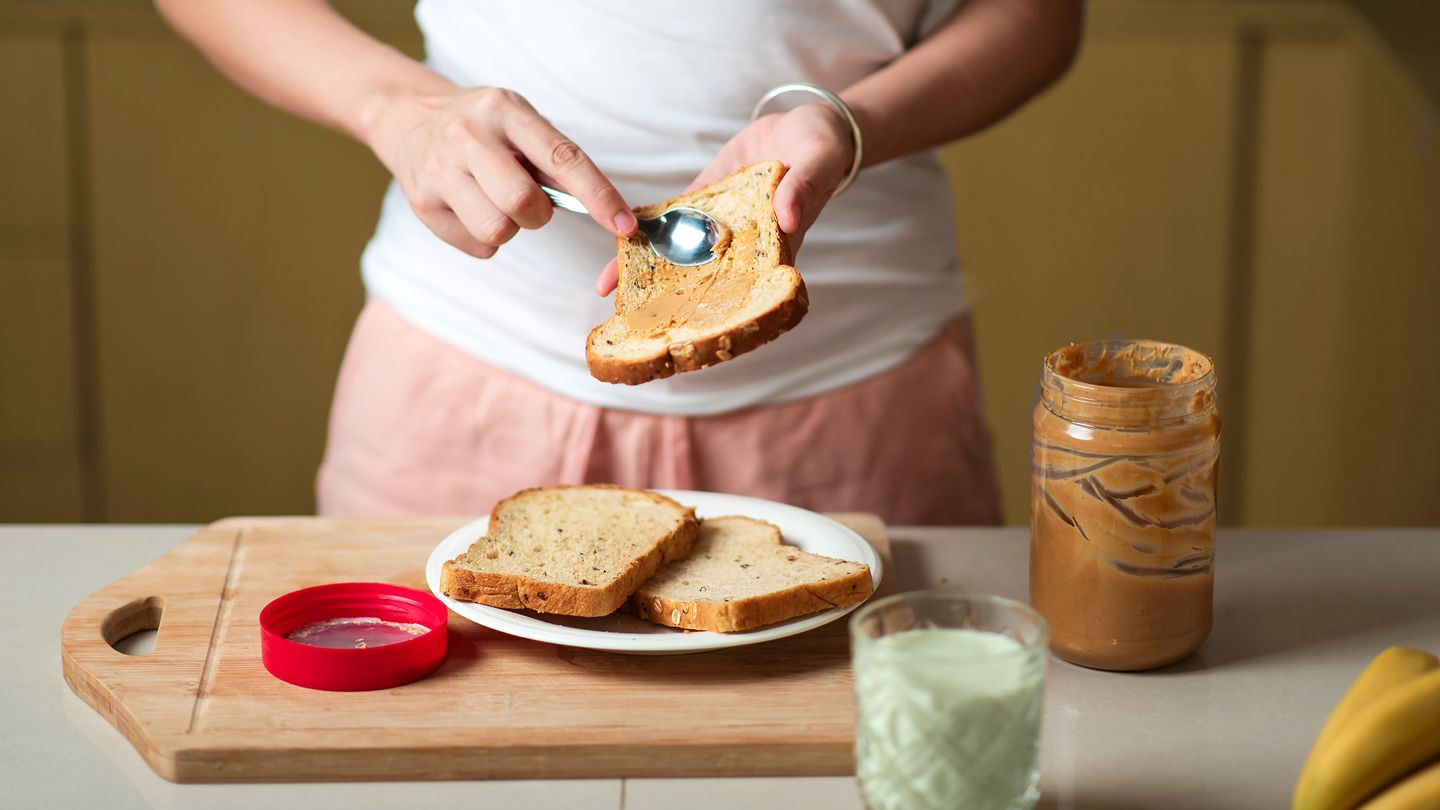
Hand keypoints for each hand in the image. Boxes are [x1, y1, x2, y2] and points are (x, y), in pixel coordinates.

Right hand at [367, 86, 636, 258]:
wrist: (409, 118)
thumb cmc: (483, 127)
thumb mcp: (518, 121)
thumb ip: (553, 158)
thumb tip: (601, 207)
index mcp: (504, 109)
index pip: (562, 157)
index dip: (598, 195)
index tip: (624, 225)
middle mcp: (467, 135)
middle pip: (523, 203)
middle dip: (538, 215)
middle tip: (529, 203)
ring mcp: (439, 170)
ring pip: (498, 231)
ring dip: (511, 228)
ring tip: (496, 203)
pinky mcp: (422, 202)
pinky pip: (477, 246)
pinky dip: (486, 238)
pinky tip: (472, 210)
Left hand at [595, 103, 852, 294]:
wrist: (806, 125)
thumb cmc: (823, 149)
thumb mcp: (819, 162)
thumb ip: (803, 189)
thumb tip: (787, 219)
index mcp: (774, 248)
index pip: (742, 289)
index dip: (713, 313)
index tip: (682, 334)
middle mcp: (743, 244)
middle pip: (701, 279)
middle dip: (664, 299)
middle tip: (626, 316)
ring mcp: (720, 224)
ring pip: (679, 252)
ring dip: (645, 267)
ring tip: (606, 285)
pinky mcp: (705, 200)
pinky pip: (673, 217)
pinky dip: (647, 228)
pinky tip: (619, 239)